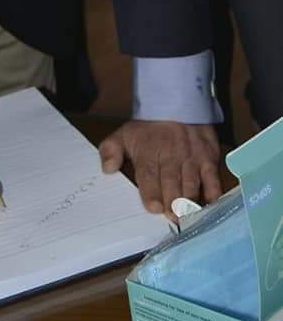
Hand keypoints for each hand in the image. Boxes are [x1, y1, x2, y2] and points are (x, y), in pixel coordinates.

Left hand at [99, 120, 221, 214]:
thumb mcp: (124, 134)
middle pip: (171, 182)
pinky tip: (210, 205)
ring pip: (191, 182)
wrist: (176, 104)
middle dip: (172, 202)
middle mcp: (171, 156)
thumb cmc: (148, 128)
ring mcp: (191, 158)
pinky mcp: (208, 158)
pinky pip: (212, 178)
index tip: (153, 207)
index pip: (149, 174)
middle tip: (173, 216)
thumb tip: (107, 168)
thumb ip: (111, 151)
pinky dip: (213, 192)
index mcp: (148, 152)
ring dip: (190, 201)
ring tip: (188, 216)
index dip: (151, 192)